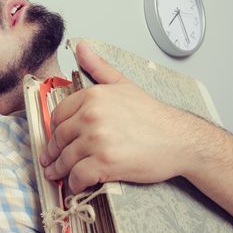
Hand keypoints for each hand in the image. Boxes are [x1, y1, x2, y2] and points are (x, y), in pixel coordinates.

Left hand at [39, 42, 198, 192]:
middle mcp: (91, 116)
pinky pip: (78, 177)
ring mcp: (97, 140)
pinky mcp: (105, 163)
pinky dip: (75, 184)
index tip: (56, 139)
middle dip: (54, 153)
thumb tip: (81, 47)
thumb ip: (99, 67)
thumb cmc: (154, 116)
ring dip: (60, 170)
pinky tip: (79, 184)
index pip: (58, 115)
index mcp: (93, 96)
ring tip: (60, 175)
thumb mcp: (124, 84)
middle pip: (59, 138)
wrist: (179, 139)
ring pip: (65, 159)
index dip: (55, 130)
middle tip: (52, 161)